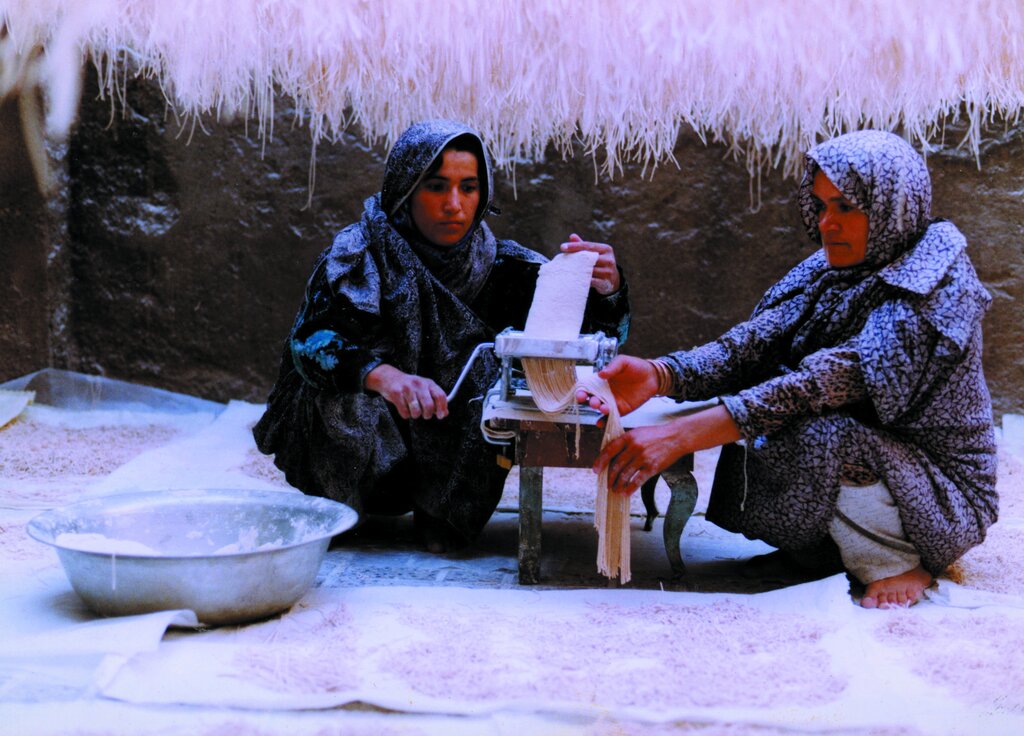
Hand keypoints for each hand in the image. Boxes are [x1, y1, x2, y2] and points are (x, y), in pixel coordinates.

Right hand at [364, 364, 448, 419]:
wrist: (388, 377)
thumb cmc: (409, 385)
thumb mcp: (424, 388)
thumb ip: (435, 399)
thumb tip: (445, 413)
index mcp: (428, 383)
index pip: (440, 396)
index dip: (442, 408)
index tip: (441, 416)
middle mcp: (419, 384)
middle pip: (429, 406)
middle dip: (427, 414)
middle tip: (425, 415)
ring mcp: (407, 389)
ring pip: (416, 411)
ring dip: (415, 415)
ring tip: (413, 410)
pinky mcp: (396, 394)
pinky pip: (405, 412)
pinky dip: (405, 414)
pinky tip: (404, 407)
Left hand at [560, 233, 619, 294]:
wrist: (613, 281)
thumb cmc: (600, 263)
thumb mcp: (594, 253)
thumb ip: (583, 246)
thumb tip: (572, 236)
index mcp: (606, 249)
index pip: (588, 245)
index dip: (575, 246)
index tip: (562, 247)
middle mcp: (609, 259)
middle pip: (588, 258)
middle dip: (574, 258)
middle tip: (560, 259)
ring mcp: (608, 272)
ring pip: (589, 270)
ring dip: (577, 270)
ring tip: (565, 270)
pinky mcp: (605, 283)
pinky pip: (591, 281)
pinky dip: (582, 280)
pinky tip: (573, 279)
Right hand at [575, 355, 658, 417]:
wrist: (652, 377)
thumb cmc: (636, 366)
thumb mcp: (623, 362)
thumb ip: (612, 367)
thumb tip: (601, 374)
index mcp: (601, 381)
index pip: (587, 387)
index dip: (581, 392)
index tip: (581, 395)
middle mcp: (604, 392)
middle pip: (591, 399)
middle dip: (590, 402)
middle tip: (594, 402)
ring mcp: (612, 402)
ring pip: (601, 408)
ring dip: (599, 410)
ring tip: (604, 408)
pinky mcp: (621, 410)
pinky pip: (610, 417)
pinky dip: (604, 422)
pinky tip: (600, 424)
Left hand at [594, 405, 741, 493]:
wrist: (676, 437)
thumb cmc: (655, 435)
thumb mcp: (637, 432)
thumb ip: (624, 442)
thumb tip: (610, 456)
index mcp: (628, 437)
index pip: (609, 450)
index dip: (600, 462)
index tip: (595, 471)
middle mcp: (634, 447)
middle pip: (616, 466)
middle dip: (609, 477)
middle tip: (607, 484)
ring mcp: (643, 457)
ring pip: (625, 475)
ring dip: (618, 484)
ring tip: (615, 489)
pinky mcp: (652, 467)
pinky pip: (638, 480)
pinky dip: (630, 488)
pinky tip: (626, 492)